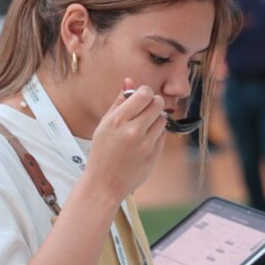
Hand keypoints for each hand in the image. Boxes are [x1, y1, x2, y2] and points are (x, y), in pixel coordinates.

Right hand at [85, 78, 166, 201]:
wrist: (104, 184)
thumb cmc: (102, 152)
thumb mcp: (104, 124)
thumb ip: (118, 102)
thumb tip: (129, 80)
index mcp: (117, 120)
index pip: (144, 94)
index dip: (145, 92)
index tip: (141, 97)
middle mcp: (133, 131)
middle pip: (157, 103)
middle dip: (154, 103)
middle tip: (146, 109)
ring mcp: (145, 144)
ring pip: (162, 119)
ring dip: (155, 119)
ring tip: (143, 127)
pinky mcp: (154, 155)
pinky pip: (162, 135)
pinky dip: (156, 134)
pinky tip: (144, 141)